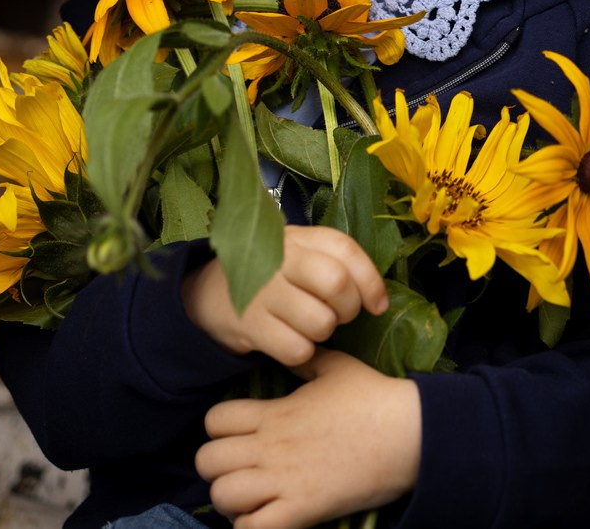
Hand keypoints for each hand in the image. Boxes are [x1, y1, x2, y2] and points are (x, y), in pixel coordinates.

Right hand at [182, 225, 387, 366]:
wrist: (211, 294)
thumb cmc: (273, 276)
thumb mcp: (299, 255)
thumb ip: (335, 262)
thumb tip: (378, 299)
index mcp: (297, 237)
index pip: (345, 250)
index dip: (370, 280)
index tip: (377, 305)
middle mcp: (279, 258)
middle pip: (337, 284)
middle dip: (348, 309)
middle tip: (338, 315)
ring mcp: (262, 291)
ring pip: (321, 322)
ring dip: (323, 333)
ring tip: (308, 326)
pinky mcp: (249, 324)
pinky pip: (297, 349)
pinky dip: (300, 352)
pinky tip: (288, 339)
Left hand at [196, 346, 421, 528]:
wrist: (407, 432)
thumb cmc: (372, 396)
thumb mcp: (334, 366)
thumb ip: (304, 361)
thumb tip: (292, 351)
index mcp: (275, 411)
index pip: (214, 419)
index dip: (217, 429)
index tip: (235, 435)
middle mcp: (271, 446)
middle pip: (207, 460)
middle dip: (215, 468)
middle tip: (237, 470)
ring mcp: (284, 480)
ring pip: (223, 496)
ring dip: (229, 501)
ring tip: (248, 499)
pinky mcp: (303, 511)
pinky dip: (249, 528)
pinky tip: (265, 518)